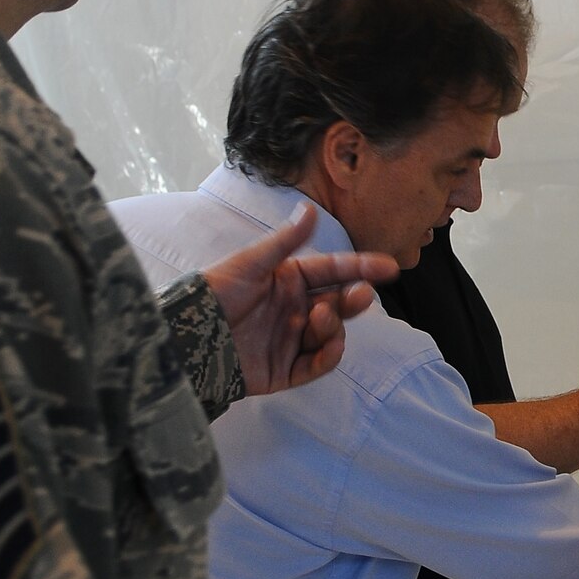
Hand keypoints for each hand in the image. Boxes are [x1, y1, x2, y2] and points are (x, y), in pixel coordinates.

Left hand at [202, 205, 396, 394]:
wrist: (189, 337)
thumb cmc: (216, 293)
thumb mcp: (250, 263)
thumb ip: (285, 241)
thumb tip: (310, 208)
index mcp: (289, 280)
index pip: (332, 271)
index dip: (361, 267)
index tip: (389, 267)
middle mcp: (294, 308)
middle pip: (337, 303)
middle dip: (353, 298)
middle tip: (361, 295)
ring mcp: (291, 340)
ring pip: (331, 333)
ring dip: (334, 325)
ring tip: (320, 318)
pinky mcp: (284, 370)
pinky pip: (316, 365)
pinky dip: (327, 356)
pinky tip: (327, 346)